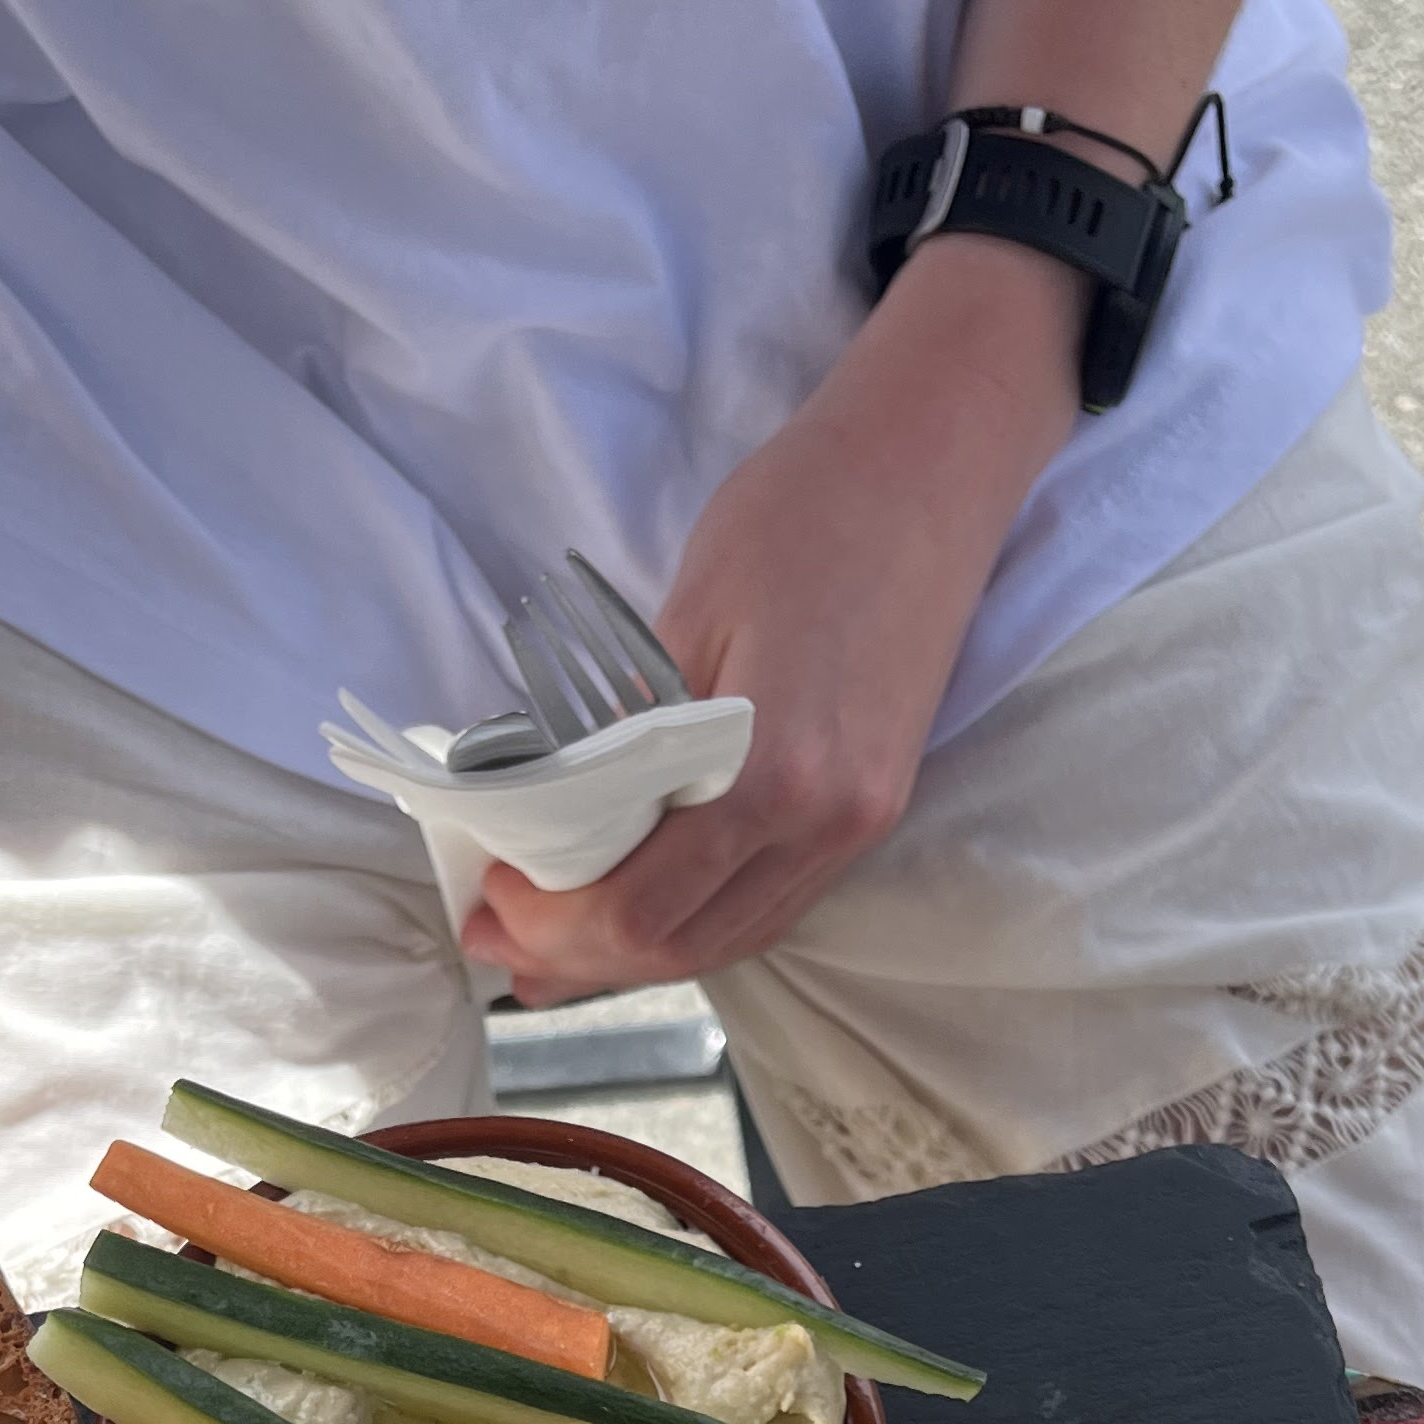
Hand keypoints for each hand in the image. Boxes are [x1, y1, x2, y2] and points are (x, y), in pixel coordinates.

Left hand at [458, 239, 1083, 1000]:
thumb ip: (627, 733)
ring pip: (728, 941)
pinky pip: (768, 904)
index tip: (490, 896)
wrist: (932, 466)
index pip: (642, 905)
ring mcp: (860, 826)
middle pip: (681, 946)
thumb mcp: (686, 612)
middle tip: (495, 938)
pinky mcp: (871, 811)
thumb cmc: (805, 510)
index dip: (551, 923)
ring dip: (631, 954)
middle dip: (576, 957)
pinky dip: (692, 921)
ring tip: (548, 946)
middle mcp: (828, 823)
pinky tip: (635, 912)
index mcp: (776, 771)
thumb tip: (553, 818)